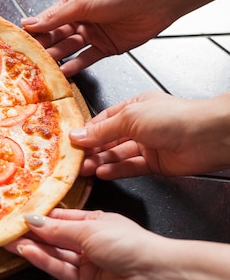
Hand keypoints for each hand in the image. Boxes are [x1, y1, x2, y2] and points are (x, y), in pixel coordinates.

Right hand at [4, 209, 164, 279]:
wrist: (152, 275)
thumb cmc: (128, 243)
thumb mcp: (88, 228)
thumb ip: (57, 228)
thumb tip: (32, 220)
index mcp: (94, 222)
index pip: (61, 218)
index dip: (41, 217)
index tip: (19, 213)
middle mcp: (89, 243)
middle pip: (55, 237)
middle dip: (32, 233)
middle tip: (8, 229)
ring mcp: (87, 264)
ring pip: (55, 254)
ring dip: (33, 248)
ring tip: (10, 241)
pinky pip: (60, 270)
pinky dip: (43, 261)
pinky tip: (27, 253)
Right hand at [21, 0, 174, 76]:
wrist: (156, 1)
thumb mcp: (83, 3)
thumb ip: (55, 17)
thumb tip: (29, 23)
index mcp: (72, 5)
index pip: (46, 21)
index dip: (33, 33)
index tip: (18, 45)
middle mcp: (80, 20)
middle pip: (55, 38)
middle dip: (42, 49)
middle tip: (26, 62)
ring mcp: (92, 35)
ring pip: (68, 50)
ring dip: (55, 59)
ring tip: (41, 70)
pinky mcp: (105, 48)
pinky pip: (85, 59)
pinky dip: (74, 67)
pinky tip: (63, 73)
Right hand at [69, 91, 229, 178]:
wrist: (208, 136)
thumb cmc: (174, 117)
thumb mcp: (130, 117)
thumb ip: (102, 130)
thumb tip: (77, 135)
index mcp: (134, 107)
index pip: (103, 120)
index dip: (87, 132)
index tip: (71, 142)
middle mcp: (140, 125)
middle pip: (108, 140)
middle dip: (91, 150)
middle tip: (74, 160)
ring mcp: (148, 145)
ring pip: (117, 155)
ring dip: (100, 162)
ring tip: (85, 169)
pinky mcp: (154, 164)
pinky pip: (130, 167)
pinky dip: (116, 170)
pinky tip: (102, 173)